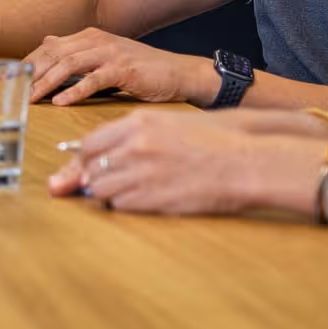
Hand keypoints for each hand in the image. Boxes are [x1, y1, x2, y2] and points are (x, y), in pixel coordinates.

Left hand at [23, 28, 215, 105]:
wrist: (177, 72)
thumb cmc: (140, 70)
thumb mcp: (105, 56)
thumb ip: (76, 52)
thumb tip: (46, 43)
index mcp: (89, 37)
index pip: (48, 47)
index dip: (26, 63)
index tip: (6, 80)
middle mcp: (96, 40)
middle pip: (54, 54)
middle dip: (30, 73)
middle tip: (11, 92)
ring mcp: (110, 53)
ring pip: (69, 64)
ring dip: (47, 83)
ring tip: (31, 99)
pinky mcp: (124, 69)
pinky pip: (94, 79)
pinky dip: (75, 91)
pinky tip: (62, 103)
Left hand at [47, 110, 258, 213]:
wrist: (245, 161)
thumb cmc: (214, 138)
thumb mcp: (170, 122)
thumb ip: (134, 134)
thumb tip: (105, 150)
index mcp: (139, 123)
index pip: (90, 141)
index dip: (82, 157)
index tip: (82, 164)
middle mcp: (135, 146)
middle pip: (89, 167)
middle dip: (88, 177)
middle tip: (94, 183)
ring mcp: (143, 174)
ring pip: (100, 190)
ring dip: (106, 193)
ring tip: (124, 190)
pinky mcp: (153, 200)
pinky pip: (121, 206)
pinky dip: (124, 204)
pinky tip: (141, 198)